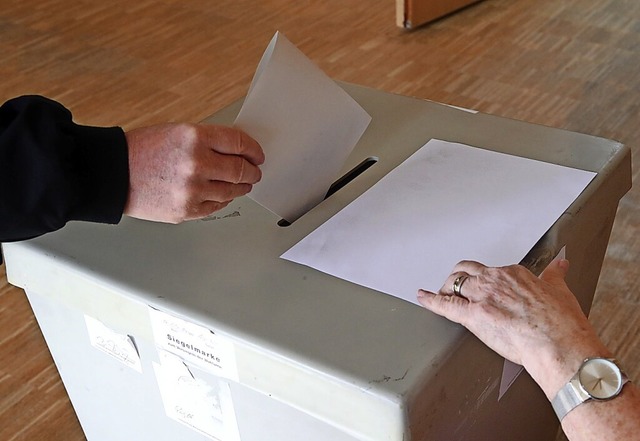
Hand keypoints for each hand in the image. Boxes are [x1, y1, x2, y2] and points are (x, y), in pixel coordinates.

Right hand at [123, 123, 263, 222]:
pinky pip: (217, 206)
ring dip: (242, 187)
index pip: (239, 143)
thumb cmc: (141, 152)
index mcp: (194, 138)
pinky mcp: (187, 210)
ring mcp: (192, 190)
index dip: (253, 150)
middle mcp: (196, 164)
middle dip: (252, 171)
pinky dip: (224, 199)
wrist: (113, 175)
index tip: (257, 155)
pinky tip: (223, 194)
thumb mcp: (177, 132)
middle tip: (254, 171)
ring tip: (242, 183)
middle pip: (240, 170)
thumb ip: (207, 141)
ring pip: (232, 191)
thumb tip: (237, 151)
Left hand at [417, 259, 609, 398]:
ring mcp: (482, 296)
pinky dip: (430, 300)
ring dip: (446, 290)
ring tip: (443, 296)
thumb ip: (554, 276)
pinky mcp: (472, 316)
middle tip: (456, 289)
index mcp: (513, 274)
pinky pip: (444, 305)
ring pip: (453, 284)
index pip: (489, 271)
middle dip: (458, 280)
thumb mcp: (560, 291)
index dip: (483, 281)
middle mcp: (495, 281)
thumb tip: (559, 265)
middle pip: (466, 272)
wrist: (558, 345)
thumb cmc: (561, 324)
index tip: (483, 287)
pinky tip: (423, 298)